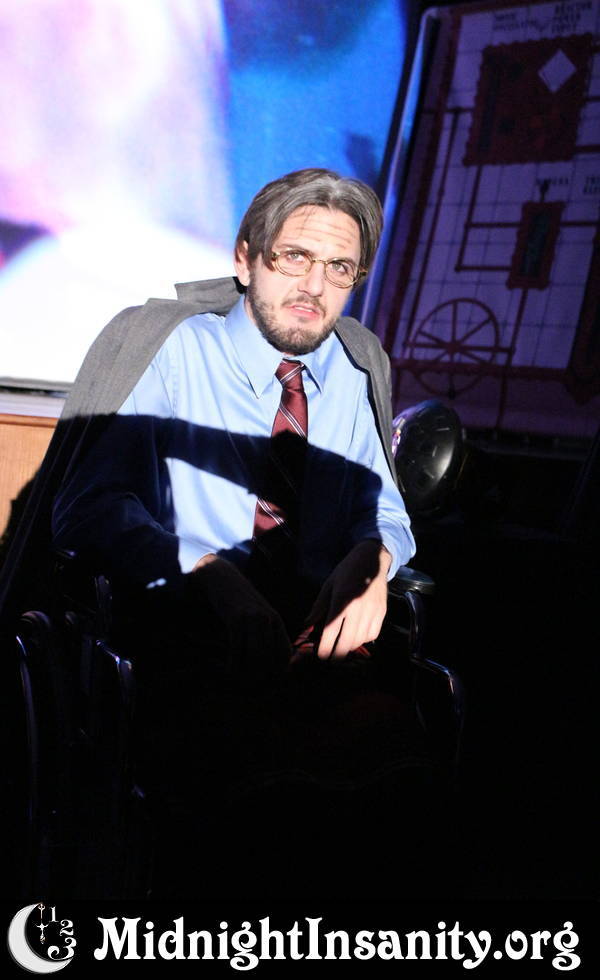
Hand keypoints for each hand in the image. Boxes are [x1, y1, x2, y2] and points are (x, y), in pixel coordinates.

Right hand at [190, 554, 291, 675]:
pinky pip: (237, 650)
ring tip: (240, 680)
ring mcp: (251, 618)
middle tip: (251, 685)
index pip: (285, 653)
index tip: (268, 681)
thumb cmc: (240, 601)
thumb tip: (276, 665)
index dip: (279, 671)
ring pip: (256, 656)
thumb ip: (268, 635)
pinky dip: (233, 665)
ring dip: (248, 674)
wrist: (222, 578)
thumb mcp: (259, 615)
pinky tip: (229, 669)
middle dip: (262, 676)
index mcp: (276, 620)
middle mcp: (267, 619)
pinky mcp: (234, 619)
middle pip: (271, 658)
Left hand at [304, 539, 391, 659]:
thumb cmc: (347, 571)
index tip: (321, 655)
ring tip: (342, 647)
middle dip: (338, 653)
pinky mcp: (382, 612)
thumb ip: (319, 607)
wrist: (372, 559)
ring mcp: (373, 610)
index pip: (332, 630)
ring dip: (350, 647)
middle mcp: (358, 607)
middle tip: (331, 657)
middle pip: (348, 640)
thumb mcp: (329, 585)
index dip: (325, 646)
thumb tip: (307, 625)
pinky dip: (364, 639)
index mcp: (342, 599)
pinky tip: (357, 636)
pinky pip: (373, 634)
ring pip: (361, 639)